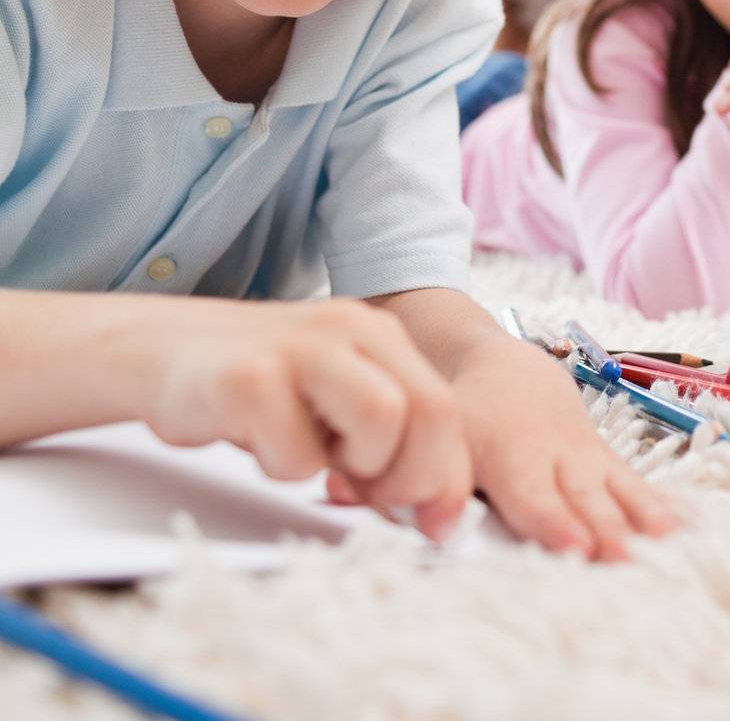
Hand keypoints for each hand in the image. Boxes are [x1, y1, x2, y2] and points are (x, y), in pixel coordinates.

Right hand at [145, 297, 473, 542]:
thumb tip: (438, 514)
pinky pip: (298, 453)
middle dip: (413, 478)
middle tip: (373, 498)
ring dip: (356, 467)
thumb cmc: (256, 389)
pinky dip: (285, 469)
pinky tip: (259, 442)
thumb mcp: (332, 397)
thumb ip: (387, 437)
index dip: (449, 476)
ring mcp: (299, 348)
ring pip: (382, 419)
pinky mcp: (247, 378)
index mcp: (376, 335)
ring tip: (314, 458)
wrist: (155, 352)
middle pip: (427, 411)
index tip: (437, 526)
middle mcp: (347, 329)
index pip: (443, 407)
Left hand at [441, 331, 675, 561]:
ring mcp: (588, 458)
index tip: (575, 546)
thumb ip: (446, 488)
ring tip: (670, 544)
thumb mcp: (449, 442)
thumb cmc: (472, 417)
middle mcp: (557, 459)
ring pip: (618, 488)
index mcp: (512, 459)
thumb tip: (439, 533)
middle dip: (606, 531)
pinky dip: (660, 504)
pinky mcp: (606, 460)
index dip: (554, 522)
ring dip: (643, 517)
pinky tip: (686, 528)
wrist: (510, 370)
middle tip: (625, 560)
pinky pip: (635, 483)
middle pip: (585, 499)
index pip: (533, 497)